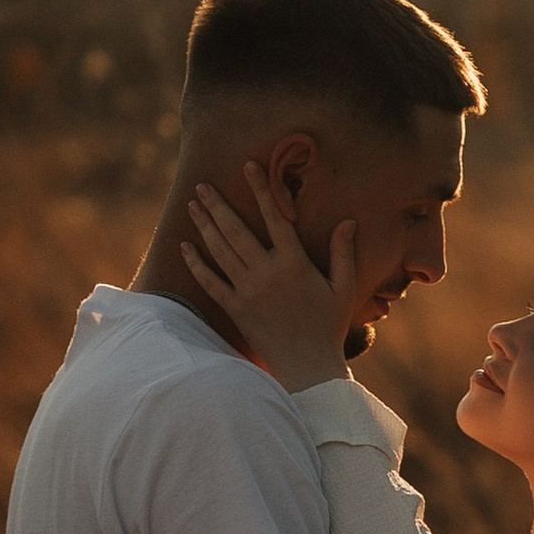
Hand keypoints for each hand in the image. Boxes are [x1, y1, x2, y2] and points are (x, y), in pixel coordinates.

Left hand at [181, 167, 354, 390]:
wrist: (308, 367)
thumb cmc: (329, 327)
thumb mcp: (343, 288)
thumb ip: (343, 254)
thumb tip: (348, 222)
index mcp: (295, 264)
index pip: (276, 219)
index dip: (262, 190)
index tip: (249, 166)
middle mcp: (268, 274)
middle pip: (237, 231)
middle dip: (218, 206)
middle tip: (201, 185)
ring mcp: (248, 291)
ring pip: (221, 252)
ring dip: (205, 226)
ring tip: (193, 206)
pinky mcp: (235, 309)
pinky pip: (210, 283)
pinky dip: (196, 264)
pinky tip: (185, 247)